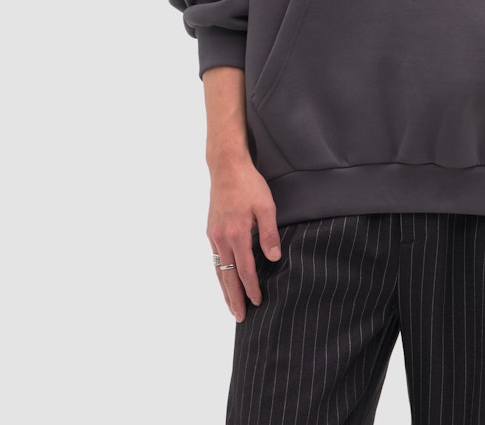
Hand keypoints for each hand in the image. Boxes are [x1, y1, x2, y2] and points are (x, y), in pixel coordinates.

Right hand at [207, 157, 280, 322]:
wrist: (226, 167)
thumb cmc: (249, 184)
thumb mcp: (266, 206)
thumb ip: (269, 233)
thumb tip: (274, 258)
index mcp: (237, 233)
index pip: (245, 269)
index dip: (251, 287)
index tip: (257, 302)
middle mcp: (222, 238)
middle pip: (227, 276)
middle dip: (234, 298)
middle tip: (239, 318)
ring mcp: (213, 235)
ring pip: (218, 270)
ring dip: (224, 290)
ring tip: (230, 306)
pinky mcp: (210, 230)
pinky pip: (214, 259)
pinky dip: (218, 274)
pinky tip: (223, 280)